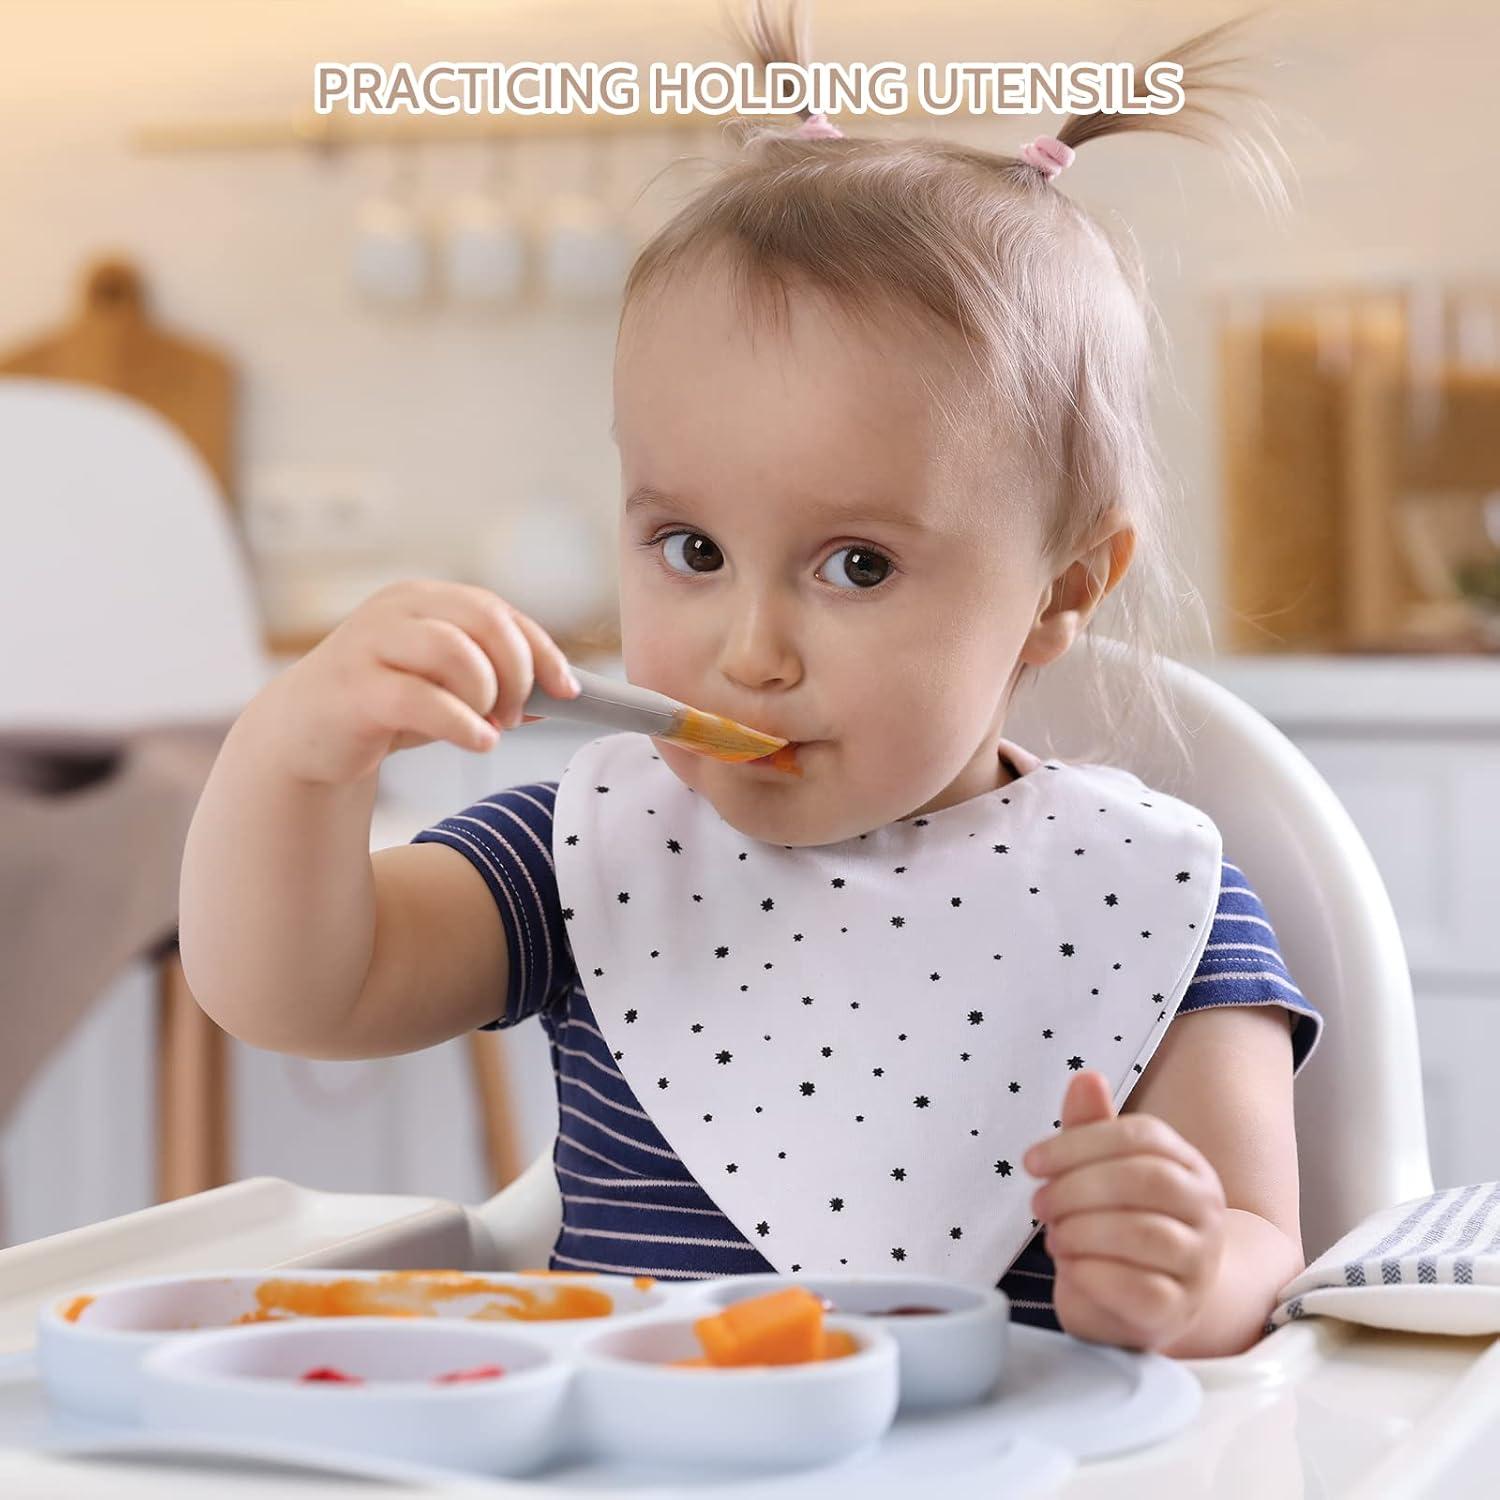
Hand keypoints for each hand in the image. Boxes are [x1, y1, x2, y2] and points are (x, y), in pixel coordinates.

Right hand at [259, 580, 579, 785]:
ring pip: (455, 652)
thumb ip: (497, 683)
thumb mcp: (446, 688)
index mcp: (425, 600)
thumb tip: (562, 694)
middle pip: (485, 621)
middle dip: (517, 673)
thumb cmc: (383, 706)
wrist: (303, 735)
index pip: (499, 613)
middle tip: (515, 715)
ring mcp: (371, 644)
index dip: (542, 651)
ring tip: (489, 727)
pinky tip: (479, 742)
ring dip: (488, 695)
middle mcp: (399, 610)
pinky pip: (421, 698)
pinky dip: (462, 723)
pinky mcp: (353, 687)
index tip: (567, 690)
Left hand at [1022, 1070, 1227, 1352]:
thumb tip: (1085, 1077)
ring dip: (1082, 1231)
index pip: (1142, 1136)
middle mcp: (1205, 1210)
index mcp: (1188, 1165)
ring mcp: (1199, 1263)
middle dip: (1078, 1188)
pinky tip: (1072, 1267)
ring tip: (1055, 1237)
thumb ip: (1089, 1127)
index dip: (1079, 1143)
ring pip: (1145, 1234)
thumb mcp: (1098, 1173)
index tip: (1032, 1162)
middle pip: (1145, 1180)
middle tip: (1040, 1203)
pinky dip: (1092, 1274)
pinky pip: (1139, 1289)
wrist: (1143, 1303)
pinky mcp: (1178, 1310)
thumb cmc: (1117, 1225)